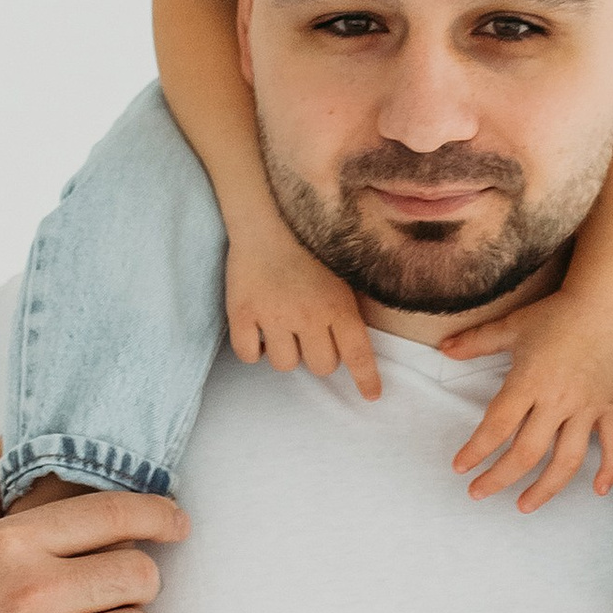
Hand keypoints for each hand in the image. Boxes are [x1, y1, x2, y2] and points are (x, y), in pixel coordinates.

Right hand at [226, 218, 381, 393]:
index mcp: (338, 305)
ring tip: (282, 330)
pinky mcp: (242, 314)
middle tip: (310, 336)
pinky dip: (254, 350)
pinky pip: (249, 355)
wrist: (267, 216)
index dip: (366, 379)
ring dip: (286, 353)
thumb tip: (355, 341)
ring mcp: (274, 316)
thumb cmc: (309, 242)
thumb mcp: (341, 272)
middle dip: (319, 357)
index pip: (357, 354)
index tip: (370, 396)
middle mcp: (308, 316)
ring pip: (285, 364)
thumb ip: (347, 307)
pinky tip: (259, 333)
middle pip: (321, 366)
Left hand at [441, 290, 612, 511]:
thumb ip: (476, 341)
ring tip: (524, 506)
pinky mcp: (610, 407)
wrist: (604, 304)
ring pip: (567, 459)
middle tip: (479, 493)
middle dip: (500, 478)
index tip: (461, 467)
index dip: (477, 451)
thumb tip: (443, 349)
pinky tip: (597, 491)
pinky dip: (609, 469)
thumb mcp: (511, 326)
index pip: (498, 426)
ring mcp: (587, 407)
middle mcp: (558, 400)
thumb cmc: (556, 315)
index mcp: (529, 381)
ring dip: (546, 489)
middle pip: (527, 452)